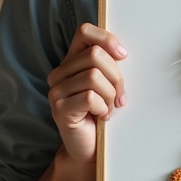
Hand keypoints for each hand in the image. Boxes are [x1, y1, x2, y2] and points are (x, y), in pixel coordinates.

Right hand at [46, 24, 127, 163]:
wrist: (90, 148)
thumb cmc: (101, 113)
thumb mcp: (107, 84)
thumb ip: (108, 65)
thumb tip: (122, 52)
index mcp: (71, 61)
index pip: (85, 32)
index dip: (107, 39)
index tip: (123, 55)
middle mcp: (59, 73)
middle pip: (96, 55)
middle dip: (116, 76)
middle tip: (119, 97)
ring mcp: (56, 91)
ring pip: (95, 76)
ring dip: (110, 95)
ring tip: (108, 108)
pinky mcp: (60, 109)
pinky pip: (90, 97)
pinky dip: (103, 108)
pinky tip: (101, 116)